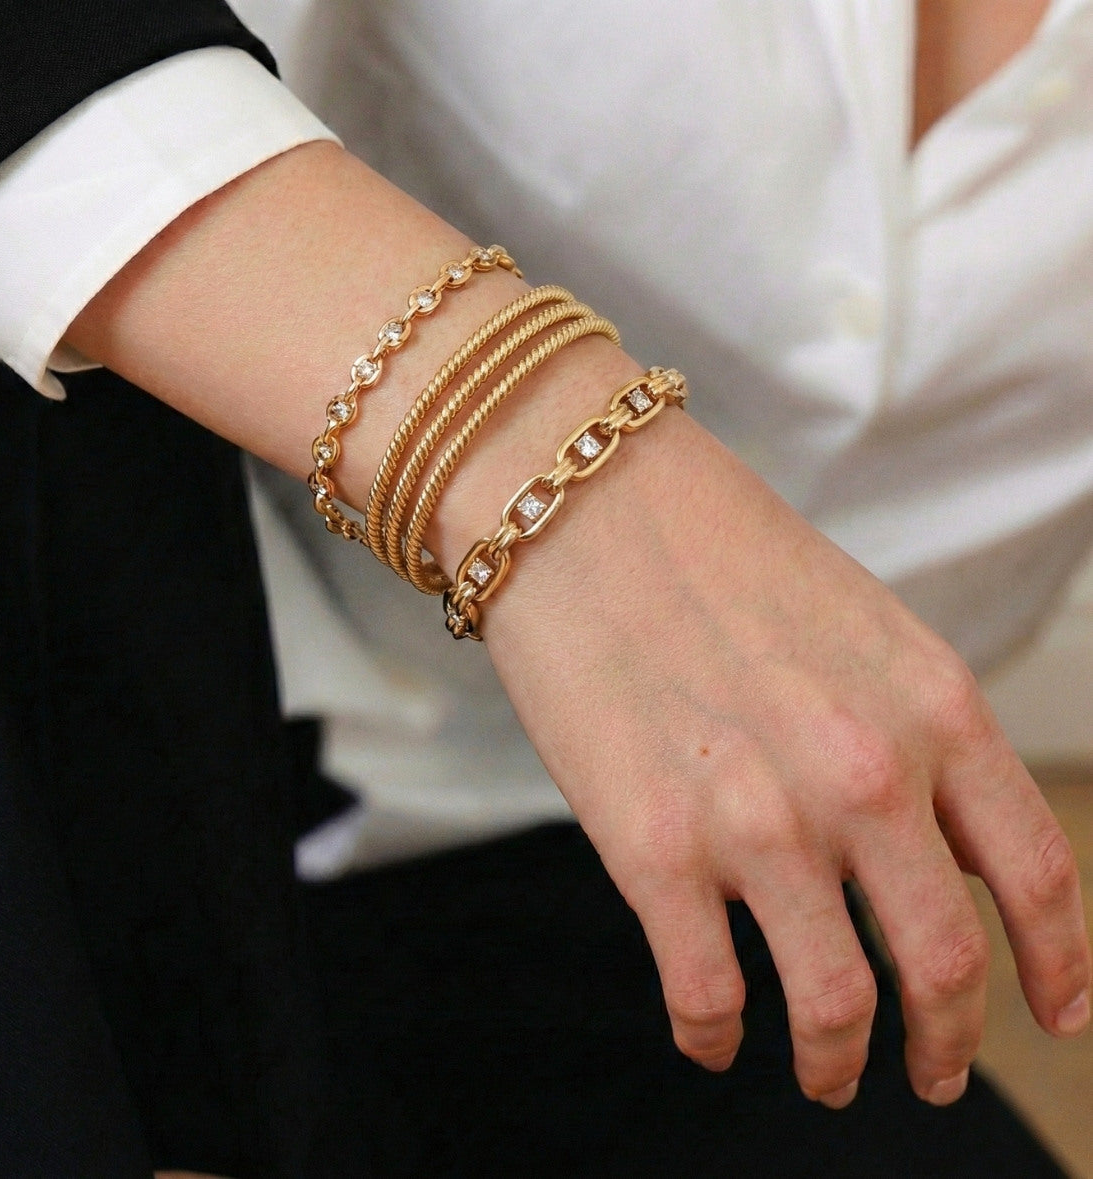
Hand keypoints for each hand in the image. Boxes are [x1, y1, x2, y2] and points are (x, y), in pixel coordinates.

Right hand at [485, 407, 1090, 1108]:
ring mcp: (757, 819)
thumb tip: (940, 845)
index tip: (1053, 1014)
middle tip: (930, 1073)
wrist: (580, 501)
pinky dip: (713, 1038)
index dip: (1060, 969)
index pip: (1036, 877)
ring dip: (835, 1063)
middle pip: (946, 966)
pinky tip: (709, 1034)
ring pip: (835, 1008)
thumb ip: (914, 733)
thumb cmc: (711, 549)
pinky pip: (705, 995)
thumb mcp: (860, 625)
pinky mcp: (650, 849)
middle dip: (948, 1045)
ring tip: (823, 1072)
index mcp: (933, 707)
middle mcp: (863, 775)